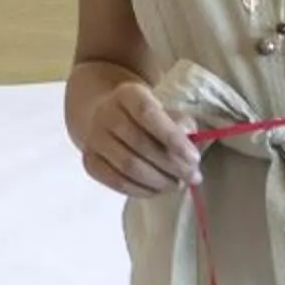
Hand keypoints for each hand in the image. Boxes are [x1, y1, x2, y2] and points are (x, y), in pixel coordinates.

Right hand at [77, 78, 201, 197]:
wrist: (104, 115)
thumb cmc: (144, 115)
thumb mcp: (165, 108)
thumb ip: (181, 123)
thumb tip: (192, 144)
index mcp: (127, 94)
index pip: (148, 114)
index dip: (173, 137)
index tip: (195, 158)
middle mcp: (106, 114)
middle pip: (140, 145)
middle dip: (172, 165)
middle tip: (193, 177)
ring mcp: (94, 139)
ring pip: (128, 167)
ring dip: (159, 181)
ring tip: (178, 184)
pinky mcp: (90, 162)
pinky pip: (117, 182)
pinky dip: (141, 190)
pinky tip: (158, 190)